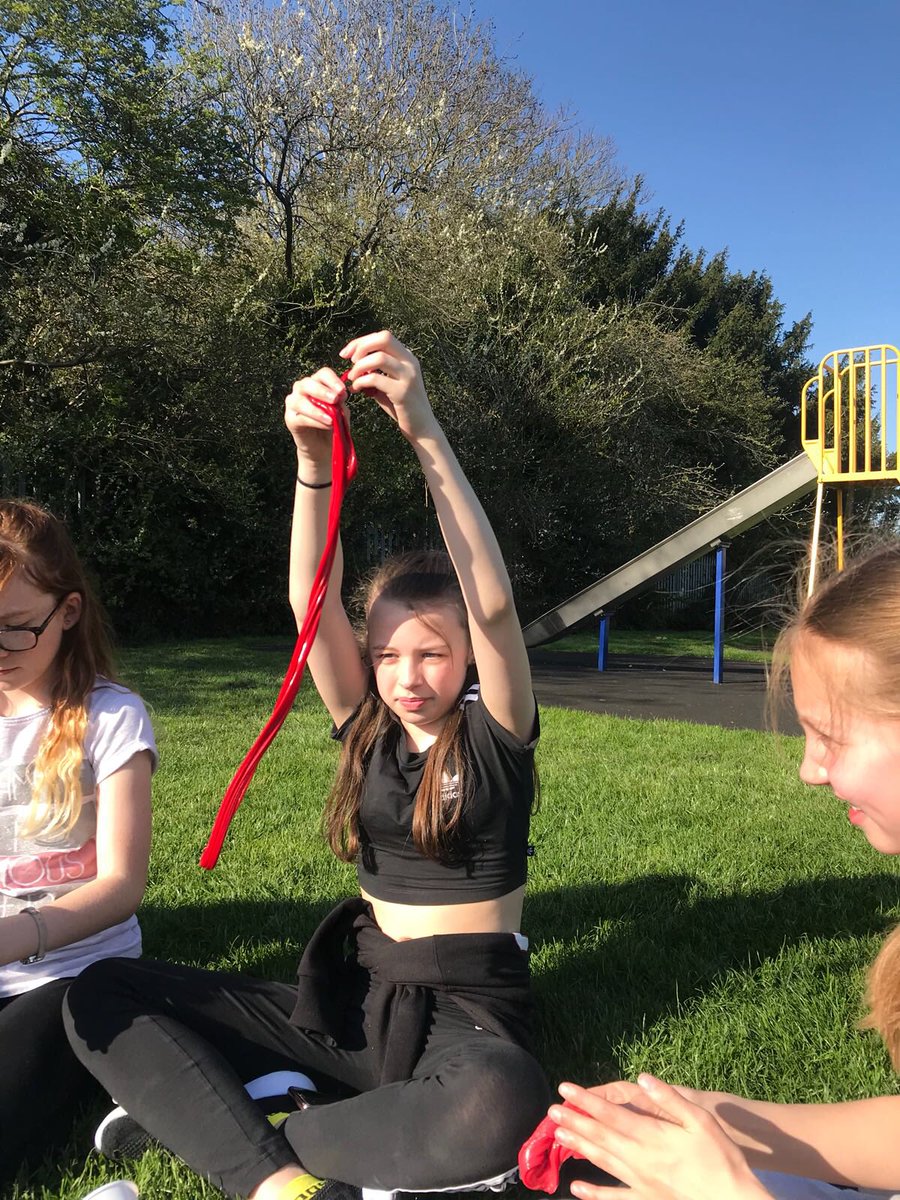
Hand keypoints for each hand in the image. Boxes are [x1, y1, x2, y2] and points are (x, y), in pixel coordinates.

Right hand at [284, 366, 347, 465]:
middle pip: (308, 383)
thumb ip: (340, 402)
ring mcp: (293, 403)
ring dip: (317, 409)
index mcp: (317, 383)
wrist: (324, 445)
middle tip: (335, 399)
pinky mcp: (290, 419)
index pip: (323, 374)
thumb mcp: (341, 410)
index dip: (332, 380)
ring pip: (300, 401)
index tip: (342, 391)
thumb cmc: (333, 423)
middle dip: (322, 391)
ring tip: (331, 418)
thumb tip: (340, 395)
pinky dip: (315, 421)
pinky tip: (326, 424)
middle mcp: (301, 389)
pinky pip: (301, 418)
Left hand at [340, 330, 437, 441]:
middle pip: (383, 338)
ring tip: (352, 378)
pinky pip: (376, 379)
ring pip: (379, 357)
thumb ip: (374, 373)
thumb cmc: (402, 407)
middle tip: (349, 361)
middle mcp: (410, 362)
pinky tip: (357, 389)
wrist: (422, 428)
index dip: (361, 342)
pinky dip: (361, 382)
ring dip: (360, 366)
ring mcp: (408, 376)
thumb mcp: (388, 385)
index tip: (346, 354)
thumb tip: (353, 368)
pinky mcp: (403, 392)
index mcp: (407, 357)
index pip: (382, 337)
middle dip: (361, 347)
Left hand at [550, 1077, 772, 1199]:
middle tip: (552, 1111)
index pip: (610, 1115)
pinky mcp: (648, 1199)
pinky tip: (576, 1189)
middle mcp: (641, 1159)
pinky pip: (616, 1198)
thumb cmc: (720, 1157)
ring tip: (559, 1137)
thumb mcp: (700, 1120)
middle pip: (601, 1137)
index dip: (586, 1101)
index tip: (565, 1090)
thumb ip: (669, 1099)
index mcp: (652, 1136)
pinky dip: (595, 1194)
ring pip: (603, 1162)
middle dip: (575, 1122)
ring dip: (580, 1148)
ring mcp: (642, 1182)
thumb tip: (643, 1078)